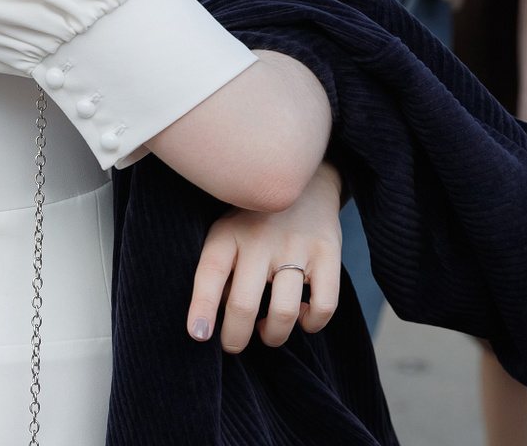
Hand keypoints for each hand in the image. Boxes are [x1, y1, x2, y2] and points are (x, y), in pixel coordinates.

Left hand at [188, 162, 343, 352]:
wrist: (303, 182)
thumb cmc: (254, 222)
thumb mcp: (227, 232)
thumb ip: (222, 271)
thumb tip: (216, 321)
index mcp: (227, 234)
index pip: (209, 274)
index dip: (202, 308)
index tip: (198, 334)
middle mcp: (258, 239)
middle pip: (243, 304)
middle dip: (235, 338)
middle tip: (234, 344)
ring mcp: (295, 245)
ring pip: (283, 312)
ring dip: (273, 335)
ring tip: (268, 330)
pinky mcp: (327, 252)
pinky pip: (324, 305)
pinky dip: (312, 323)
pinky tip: (302, 317)